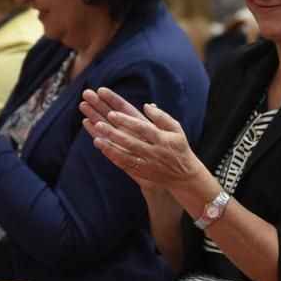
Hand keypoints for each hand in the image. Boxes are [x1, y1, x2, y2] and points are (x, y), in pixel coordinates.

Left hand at [80, 87, 204, 195]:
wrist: (183, 175)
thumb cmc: (178, 147)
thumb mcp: (176, 129)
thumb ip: (161, 117)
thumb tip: (147, 105)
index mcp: (161, 138)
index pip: (142, 128)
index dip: (126, 121)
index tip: (112, 113)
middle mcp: (153, 151)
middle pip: (130, 142)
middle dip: (114, 133)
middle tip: (99, 123)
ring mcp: (146, 163)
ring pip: (125, 155)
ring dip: (110, 147)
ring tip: (96, 137)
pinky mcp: (141, 171)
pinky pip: (124, 164)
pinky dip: (113, 156)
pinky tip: (102, 148)